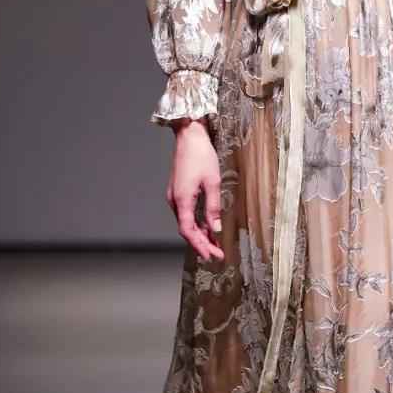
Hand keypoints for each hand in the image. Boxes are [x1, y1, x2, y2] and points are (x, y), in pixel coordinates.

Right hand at [166, 118, 224, 261]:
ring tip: (216, 244)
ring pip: (187, 222)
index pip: (188, 231)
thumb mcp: (212, 182)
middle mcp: (175, 201)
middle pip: (187, 229)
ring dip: (201, 234)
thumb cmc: (201, 155)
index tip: (211, 256)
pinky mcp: (179, 191)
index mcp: (182, 200)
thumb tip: (215, 229)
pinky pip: (187, 213)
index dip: (200, 246)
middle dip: (202, 243)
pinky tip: (209, 228)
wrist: (189, 136)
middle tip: (217, 255)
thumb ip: (213, 208)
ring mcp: (175, 196)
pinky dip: (198, 222)